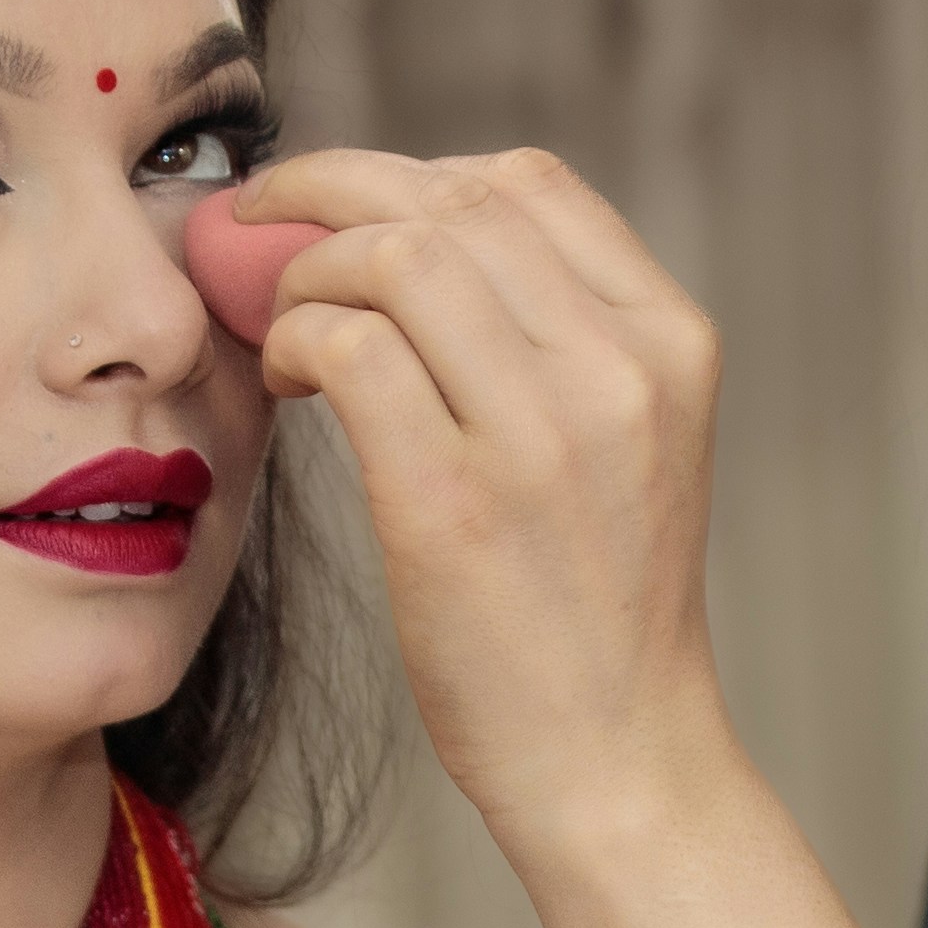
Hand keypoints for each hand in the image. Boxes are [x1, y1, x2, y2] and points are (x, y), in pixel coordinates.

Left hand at [229, 149, 736, 865]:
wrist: (617, 756)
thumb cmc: (594, 607)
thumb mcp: (625, 442)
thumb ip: (555, 339)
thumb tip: (406, 237)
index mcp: (669, 342)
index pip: (529, 185)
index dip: (412, 171)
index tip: (346, 205)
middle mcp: (619, 371)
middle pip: (450, 202)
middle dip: (329, 192)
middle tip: (258, 228)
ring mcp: (541, 436)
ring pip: (393, 257)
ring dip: (308, 270)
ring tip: (282, 324)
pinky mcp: (454, 504)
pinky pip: (348, 350)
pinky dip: (294, 341)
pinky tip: (287, 381)